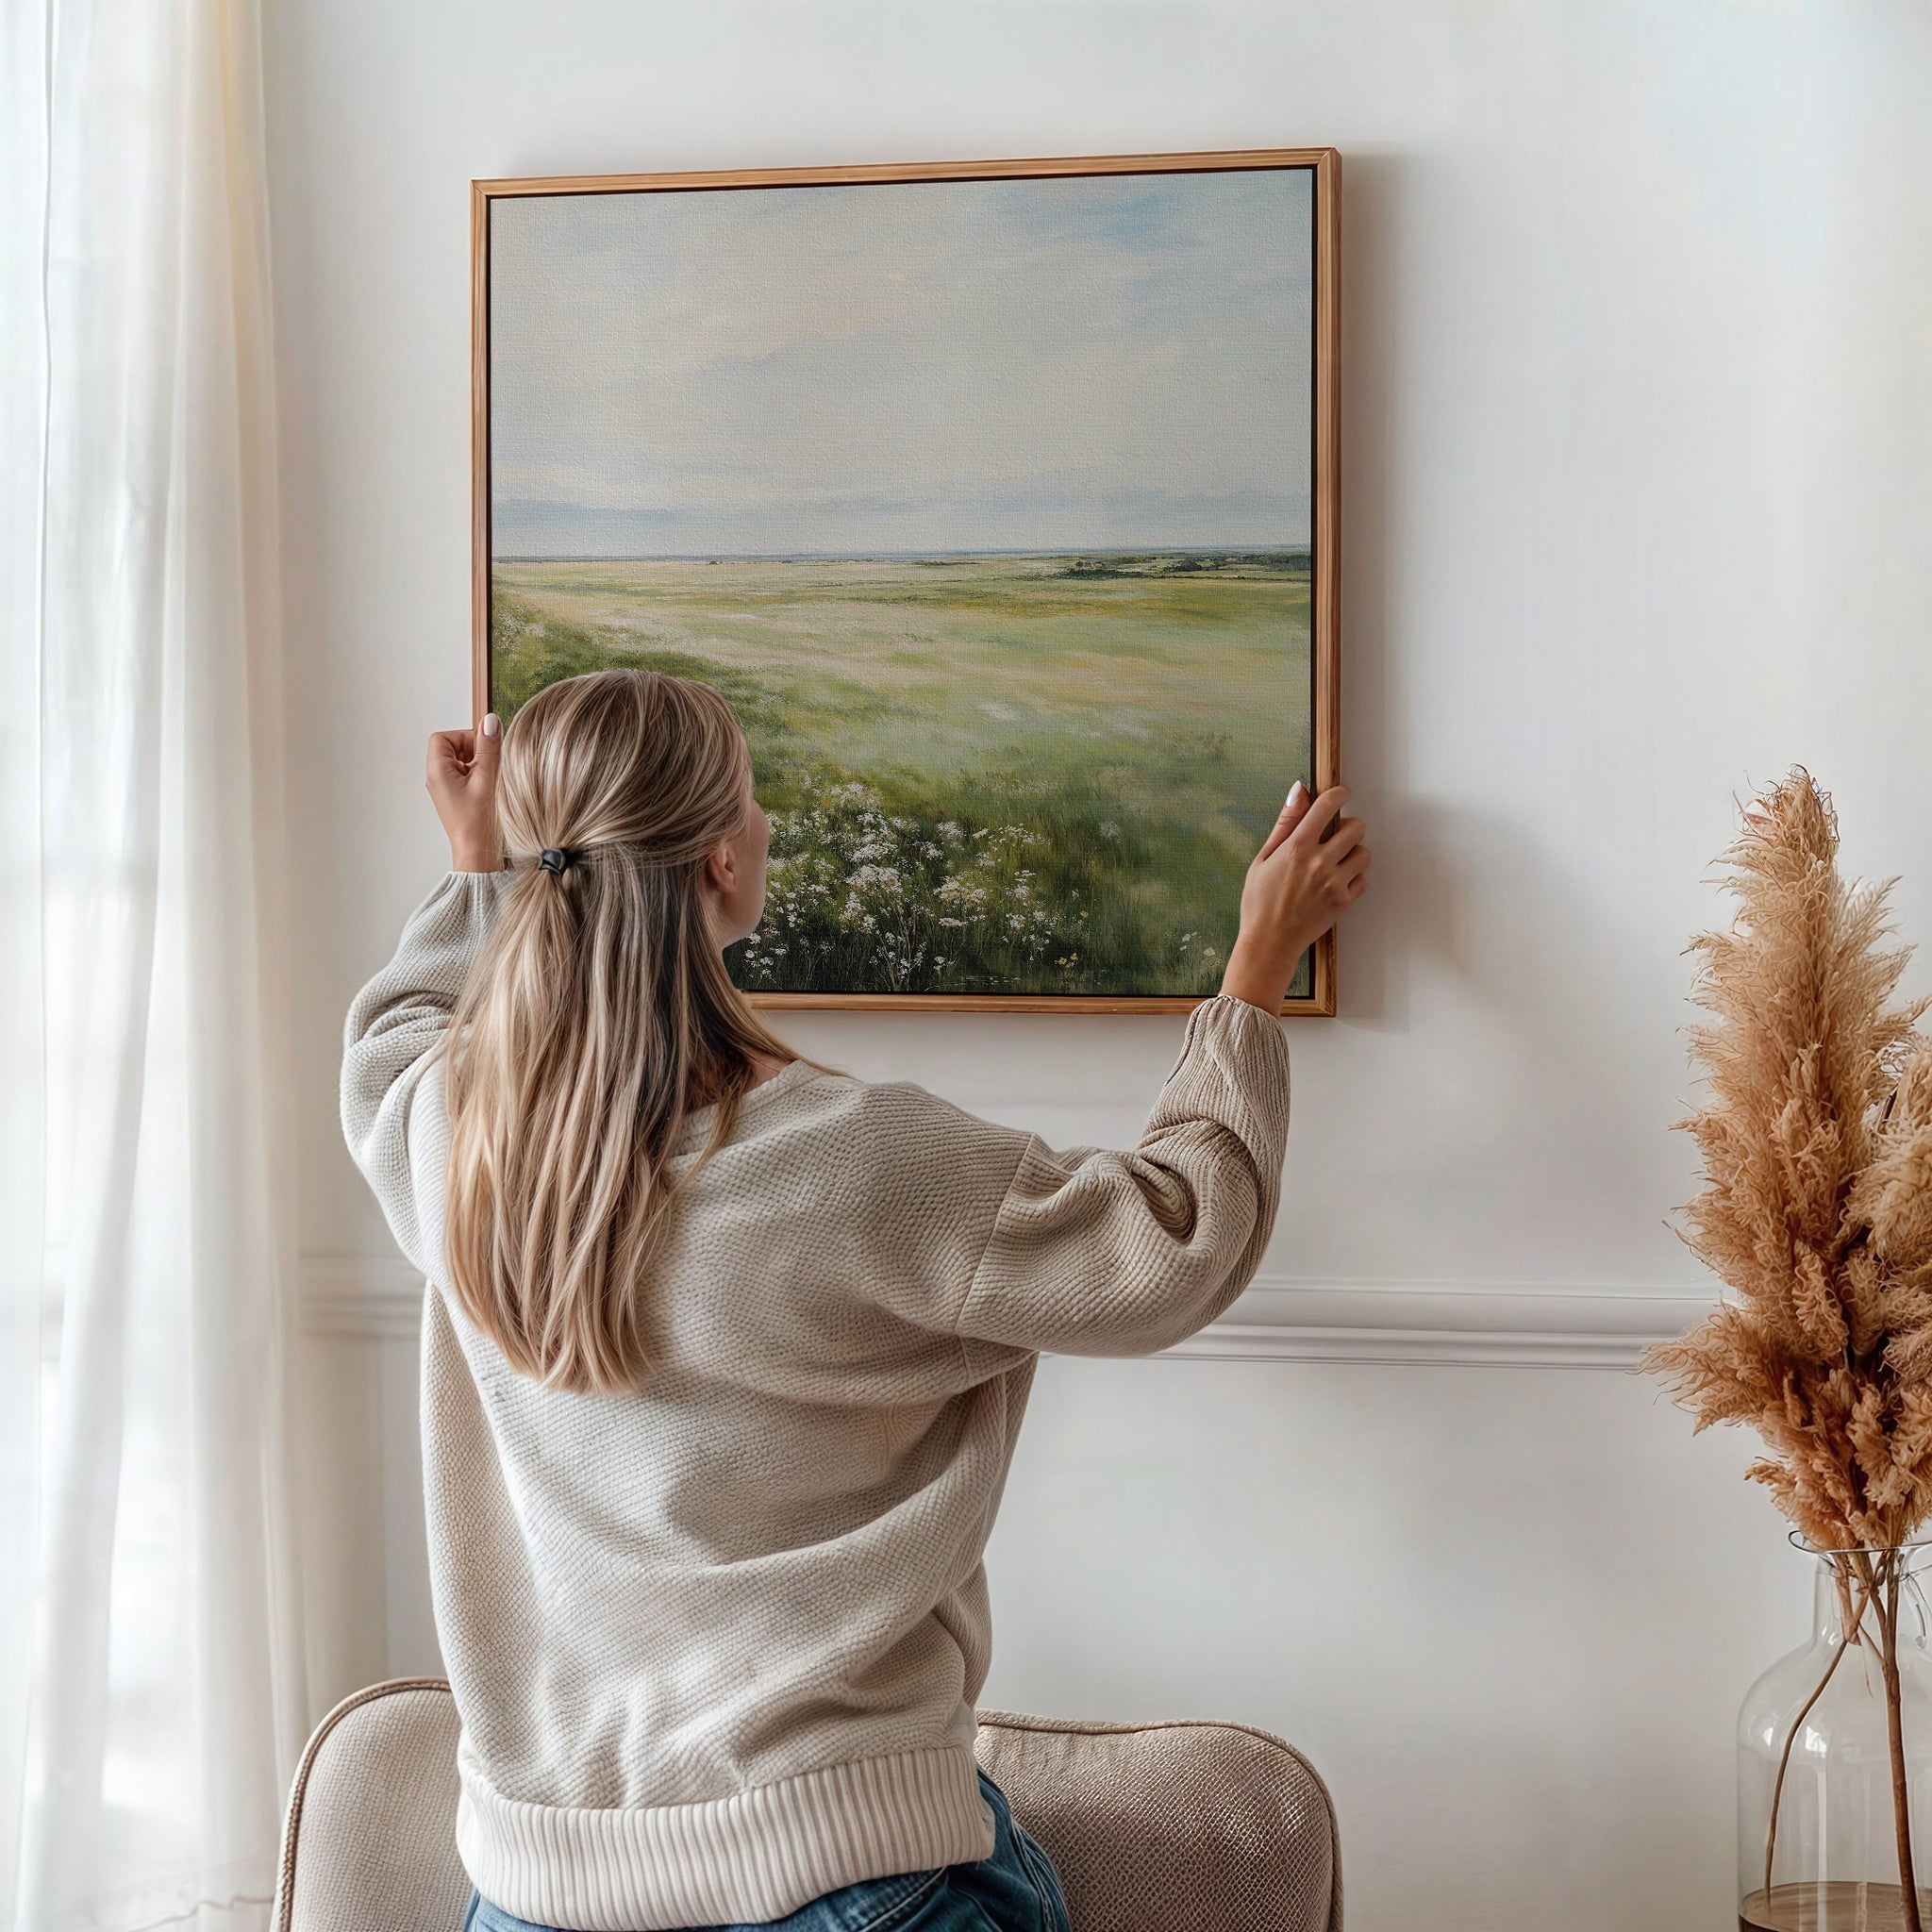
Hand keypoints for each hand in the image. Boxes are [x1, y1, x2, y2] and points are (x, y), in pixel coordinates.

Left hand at [427, 713, 502, 871]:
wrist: (478, 855)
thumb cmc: (479, 824)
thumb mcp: (487, 780)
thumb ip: (489, 748)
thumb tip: (490, 721)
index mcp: (437, 772)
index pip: (443, 738)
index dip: (464, 737)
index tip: (483, 748)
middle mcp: (437, 779)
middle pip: (451, 747)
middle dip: (473, 750)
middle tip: (489, 766)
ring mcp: (446, 789)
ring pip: (461, 762)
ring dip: (478, 764)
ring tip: (490, 781)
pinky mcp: (456, 798)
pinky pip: (465, 776)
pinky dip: (479, 777)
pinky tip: (490, 790)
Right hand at [1220, 782, 1369, 1010]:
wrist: (1268, 942)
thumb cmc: (1259, 901)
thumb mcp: (1263, 858)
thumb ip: (1285, 823)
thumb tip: (1299, 790)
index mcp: (1297, 847)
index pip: (1328, 806)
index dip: (1339, 794)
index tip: (1341, 794)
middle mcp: (1319, 862)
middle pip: (1356, 827)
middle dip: (1350, 826)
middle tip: (1337, 835)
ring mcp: (1334, 883)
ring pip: (1364, 853)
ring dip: (1354, 852)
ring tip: (1338, 861)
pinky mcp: (1343, 902)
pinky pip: (1363, 880)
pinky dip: (1354, 878)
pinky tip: (1337, 882)